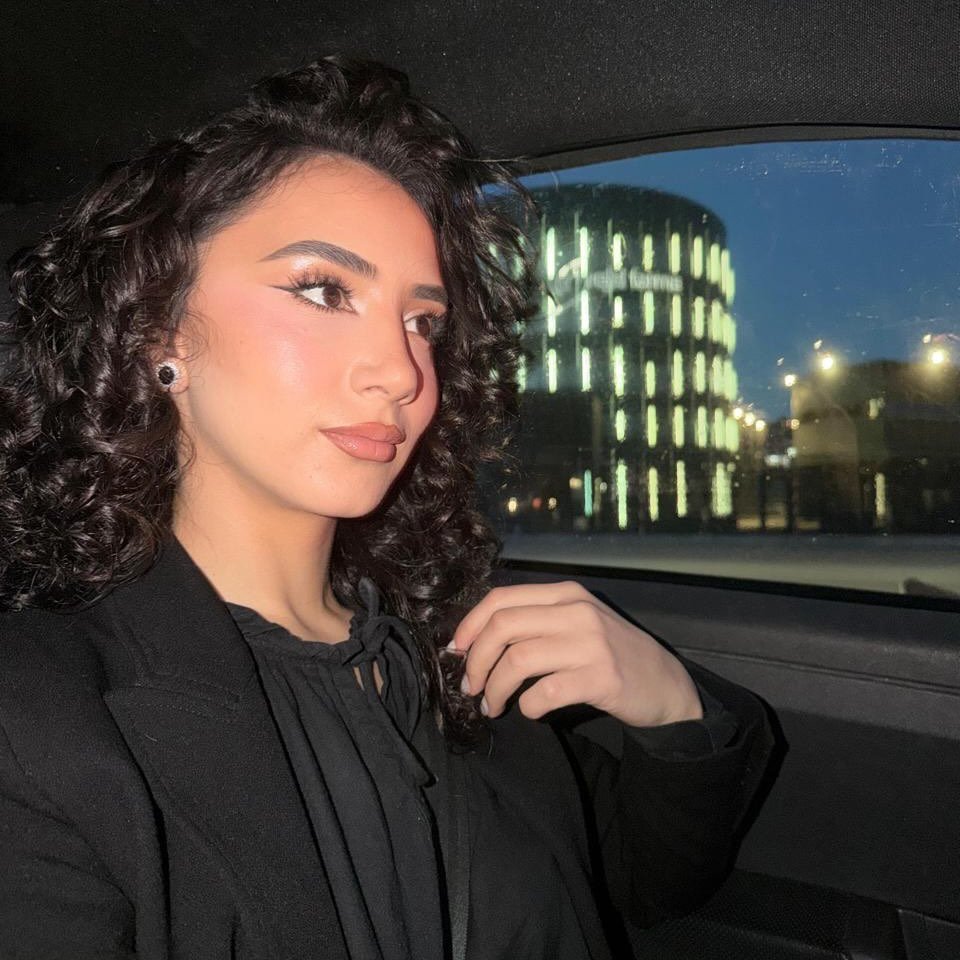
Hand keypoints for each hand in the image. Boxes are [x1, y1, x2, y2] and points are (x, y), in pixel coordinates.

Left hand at [447, 580, 703, 726]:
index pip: (501, 598)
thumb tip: (475, 641)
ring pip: (517, 661)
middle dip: (475, 660)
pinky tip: (530, 711)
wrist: (666, 685)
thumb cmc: (612, 655)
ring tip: (491, 706)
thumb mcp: (577, 624)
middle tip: (469, 687)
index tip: (456, 651)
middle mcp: (576, 611)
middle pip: (502, 627)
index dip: (470, 625)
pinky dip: (527, 706)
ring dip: (494, 689)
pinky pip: (544, 693)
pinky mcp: (600, 677)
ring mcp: (590, 643)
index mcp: (565, 594)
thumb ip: (536, 623)